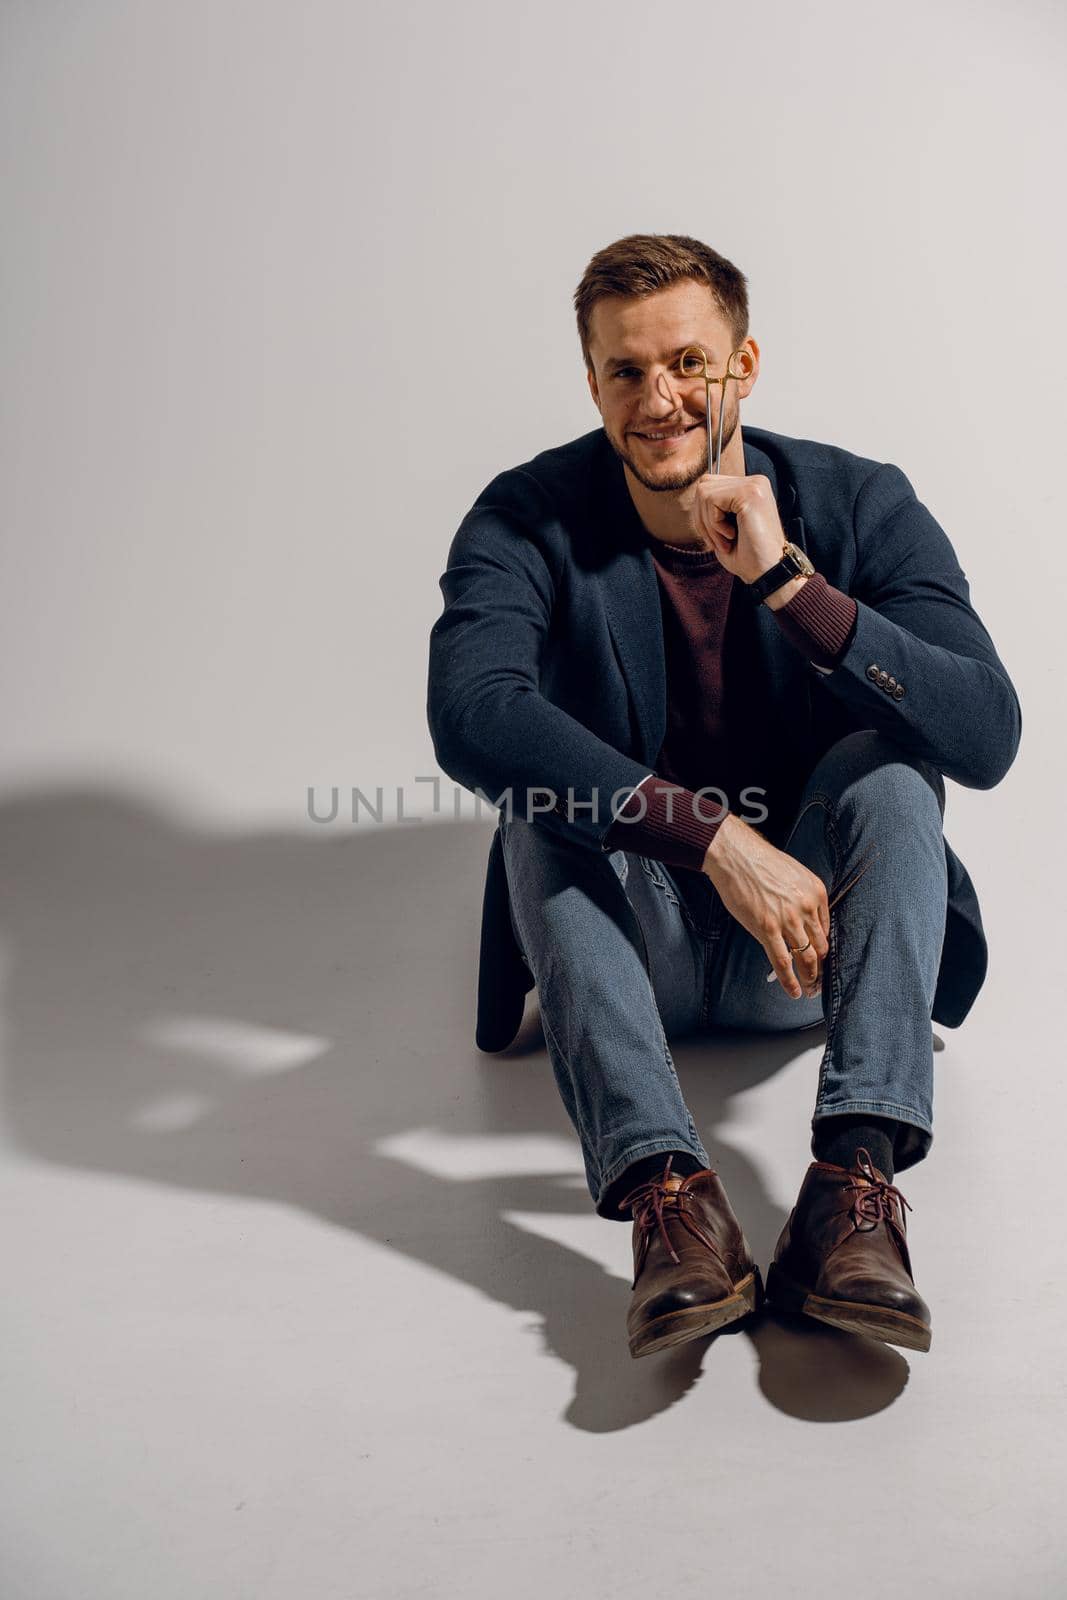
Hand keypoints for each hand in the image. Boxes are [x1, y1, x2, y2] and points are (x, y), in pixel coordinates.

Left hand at [685, 472, 785, 583]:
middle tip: (719, 541)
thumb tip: (696, 497)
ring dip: (708, 524)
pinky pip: (711, 501)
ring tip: (726, 540)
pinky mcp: (750, 493)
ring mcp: (754, 485)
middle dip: (702, 518)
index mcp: (750, 488)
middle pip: (704, 486)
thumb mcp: (724, 528)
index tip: (716, 538)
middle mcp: (754, 482)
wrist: (769, 572)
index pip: (710, 485)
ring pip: (704, 493)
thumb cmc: (748, 557)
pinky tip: (732, 535)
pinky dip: (714, 524)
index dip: (703, 514)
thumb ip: (712, 508)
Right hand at [702, 814, 829, 997]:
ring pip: (806, 957)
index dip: (824, 948)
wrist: (736, 855)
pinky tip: (794, 991)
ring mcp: (787, 920)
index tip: (821, 959)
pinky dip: (790, 981)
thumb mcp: (794, 875)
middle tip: (819, 981)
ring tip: (809, 989)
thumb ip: (803, 898)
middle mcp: (806, 908)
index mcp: (816, 893)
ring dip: (810, 977)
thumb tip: (802, 922)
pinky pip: (782, 962)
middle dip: (821, 967)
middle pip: (820, 946)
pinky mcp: (767, 929)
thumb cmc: (760, 863)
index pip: (826, 929)